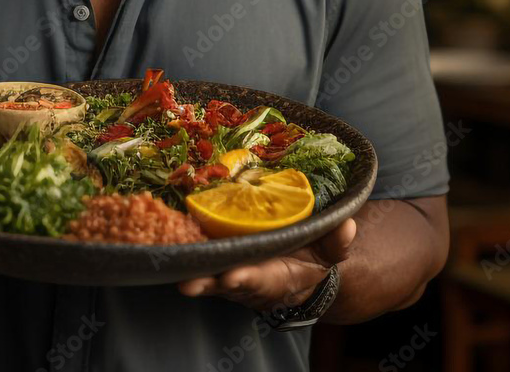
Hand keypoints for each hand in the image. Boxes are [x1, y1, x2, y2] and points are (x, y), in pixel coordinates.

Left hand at [177, 218, 356, 311]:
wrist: (293, 263)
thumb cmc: (311, 254)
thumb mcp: (329, 250)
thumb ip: (337, 242)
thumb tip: (347, 225)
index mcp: (278, 278)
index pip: (261, 282)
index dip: (246, 280)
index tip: (233, 278)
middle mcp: (248, 279)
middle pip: (224, 284)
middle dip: (207, 283)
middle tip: (189, 282)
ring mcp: (227, 270)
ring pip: (205, 272)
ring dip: (188, 268)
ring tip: (168, 262)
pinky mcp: (214, 258)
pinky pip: (196, 255)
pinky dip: (181, 249)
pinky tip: (162, 236)